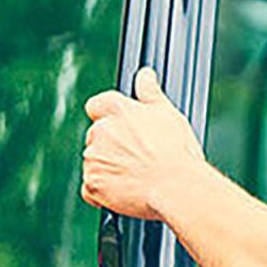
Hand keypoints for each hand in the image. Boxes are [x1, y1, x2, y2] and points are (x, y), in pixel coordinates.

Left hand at [81, 67, 206, 221]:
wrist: (176, 188)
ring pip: (93, 161)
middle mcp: (100, 132)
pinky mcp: (92, 185)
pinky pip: (90, 188)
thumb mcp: (168, 114)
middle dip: (110, 144)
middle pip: (96, 135)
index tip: (123, 128)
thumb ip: (149, 92)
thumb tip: (144, 74)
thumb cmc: (176, 151)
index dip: (109, 116)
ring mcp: (93, 159)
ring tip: (135, 175)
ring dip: (106, 167)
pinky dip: (102, 191)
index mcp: (117, 111)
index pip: (97, 105)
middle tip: (136, 156)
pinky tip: (124, 191)